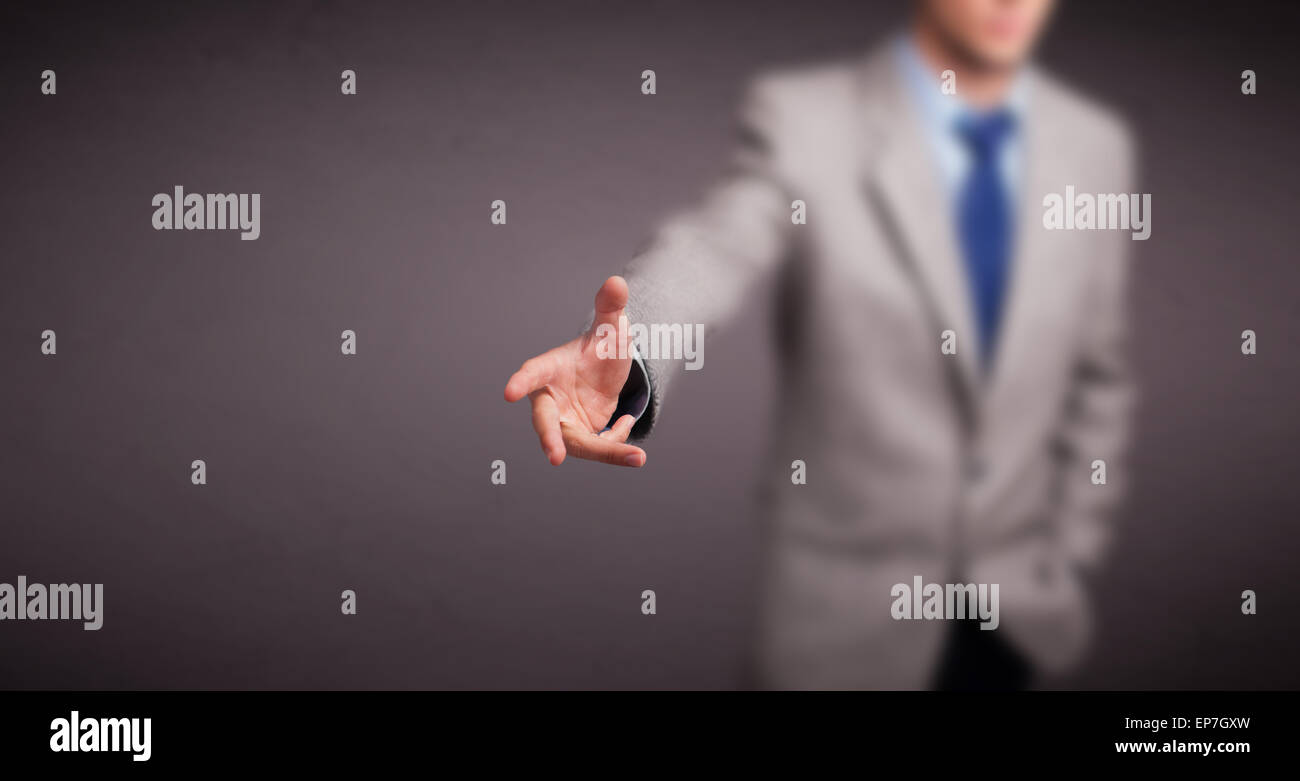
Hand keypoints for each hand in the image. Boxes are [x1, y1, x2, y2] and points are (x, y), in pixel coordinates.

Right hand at [504, 275, 646, 466]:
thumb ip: (611, 307)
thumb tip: (617, 282)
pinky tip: (625, 421)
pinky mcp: (579, 437)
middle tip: (555, 457)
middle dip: (549, 439)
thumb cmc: (601, 346)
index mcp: (549, 368)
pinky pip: (598, 448)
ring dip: (605, 453)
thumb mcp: (612, 328)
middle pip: (546, 421)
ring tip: (637, 458)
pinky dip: (618, 443)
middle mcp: (550, 398)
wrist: (609, 371)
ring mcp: (564, 421)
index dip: (521, 382)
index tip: (509, 392)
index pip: (532, 373)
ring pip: (576, 444)